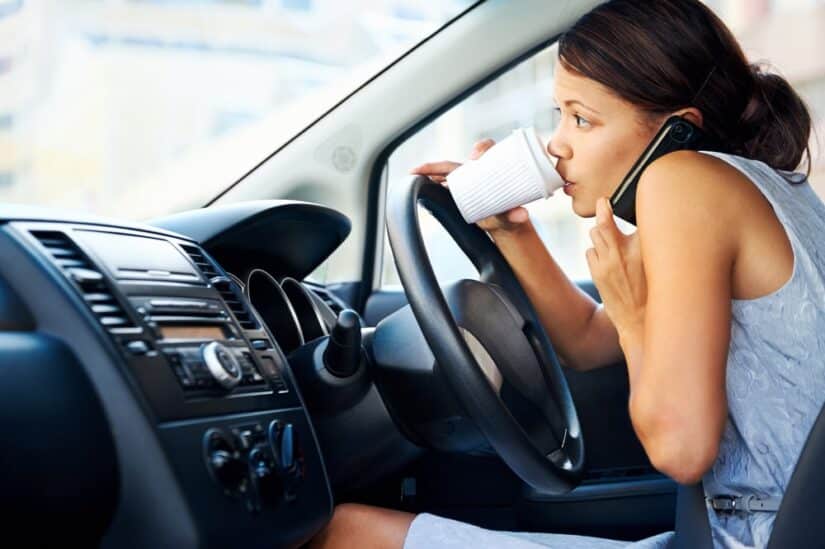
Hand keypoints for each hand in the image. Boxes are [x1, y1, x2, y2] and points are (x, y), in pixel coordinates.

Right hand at [410, 139, 529, 233]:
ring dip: (428, 172)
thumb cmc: (510, 214)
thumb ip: (515, 216)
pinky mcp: (455, 192)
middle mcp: (475, 171)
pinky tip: (416, 182)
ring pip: (443, 172)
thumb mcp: (511, 216)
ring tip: (414, 174)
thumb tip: (522, 215)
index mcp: (492, 168)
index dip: (481, 148)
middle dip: (438, 165)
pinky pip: (439, 183)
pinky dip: (428, 182)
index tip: (475, 158)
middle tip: (426, 170)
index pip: (486, 149)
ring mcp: (462, 182)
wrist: (504, 223)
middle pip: (455, 163)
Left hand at [586, 198, 646, 337]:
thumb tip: (648, 219)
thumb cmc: (655, 290)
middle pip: (603, 221)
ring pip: (594, 234)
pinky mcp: (597, 272)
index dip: (628, 205)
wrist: (641, 321)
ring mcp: (607, 262)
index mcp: (645, 247)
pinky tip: (607, 259)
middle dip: (602, 208)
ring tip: (611, 239)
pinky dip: (596, 251)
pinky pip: (590, 251)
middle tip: (603, 201)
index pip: (635, 216)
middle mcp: (624, 252)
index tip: (624, 197)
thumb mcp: (659, 262)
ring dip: (600, 233)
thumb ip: (650, 241)